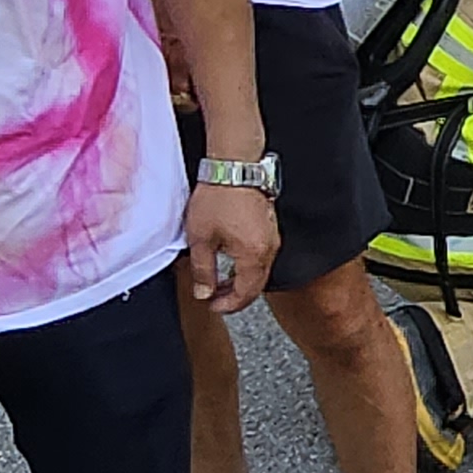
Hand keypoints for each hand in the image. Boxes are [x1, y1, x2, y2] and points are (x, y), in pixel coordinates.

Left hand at [187, 183, 278, 314]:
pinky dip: (247, 266)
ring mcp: (272, 237)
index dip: (228, 306)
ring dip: (241, 281)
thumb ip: (203, 271)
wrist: (234, 166)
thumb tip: (204, 293)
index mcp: (253, 256)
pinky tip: (231, 261)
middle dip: (235, 296)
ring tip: (219, 280)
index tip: (213, 306)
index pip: (245, 294)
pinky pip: (261, 256)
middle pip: (256, 286)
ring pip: (260, 272)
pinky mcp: (269, 227)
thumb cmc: (218, 197)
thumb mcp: (201, 238)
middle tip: (215, 298)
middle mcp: (268, 249)